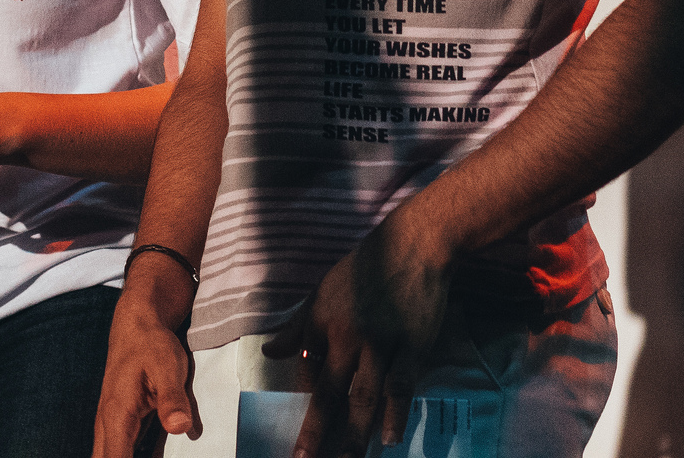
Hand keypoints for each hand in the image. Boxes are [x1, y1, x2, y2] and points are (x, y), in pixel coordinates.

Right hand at [92, 257, 198, 457]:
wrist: (138, 323)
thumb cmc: (151, 343)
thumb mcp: (168, 366)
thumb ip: (172, 398)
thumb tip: (180, 428)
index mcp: (116, 416)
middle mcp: (109, 425)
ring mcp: (114, 426)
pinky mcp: (123, 424)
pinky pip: (121, 453)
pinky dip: (131, 457)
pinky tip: (155, 455)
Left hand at [261, 216, 451, 457]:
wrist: (414, 244)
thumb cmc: (365, 268)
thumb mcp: (322, 290)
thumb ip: (297, 325)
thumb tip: (268, 353)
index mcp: (320, 321)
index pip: (307, 374)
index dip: (300, 409)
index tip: (296, 439)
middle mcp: (346, 335)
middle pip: (330, 393)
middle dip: (316, 431)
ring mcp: (381, 341)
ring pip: (364, 396)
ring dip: (355, 434)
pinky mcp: (413, 344)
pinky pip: (401, 385)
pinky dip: (395, 413)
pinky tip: (390, 438)